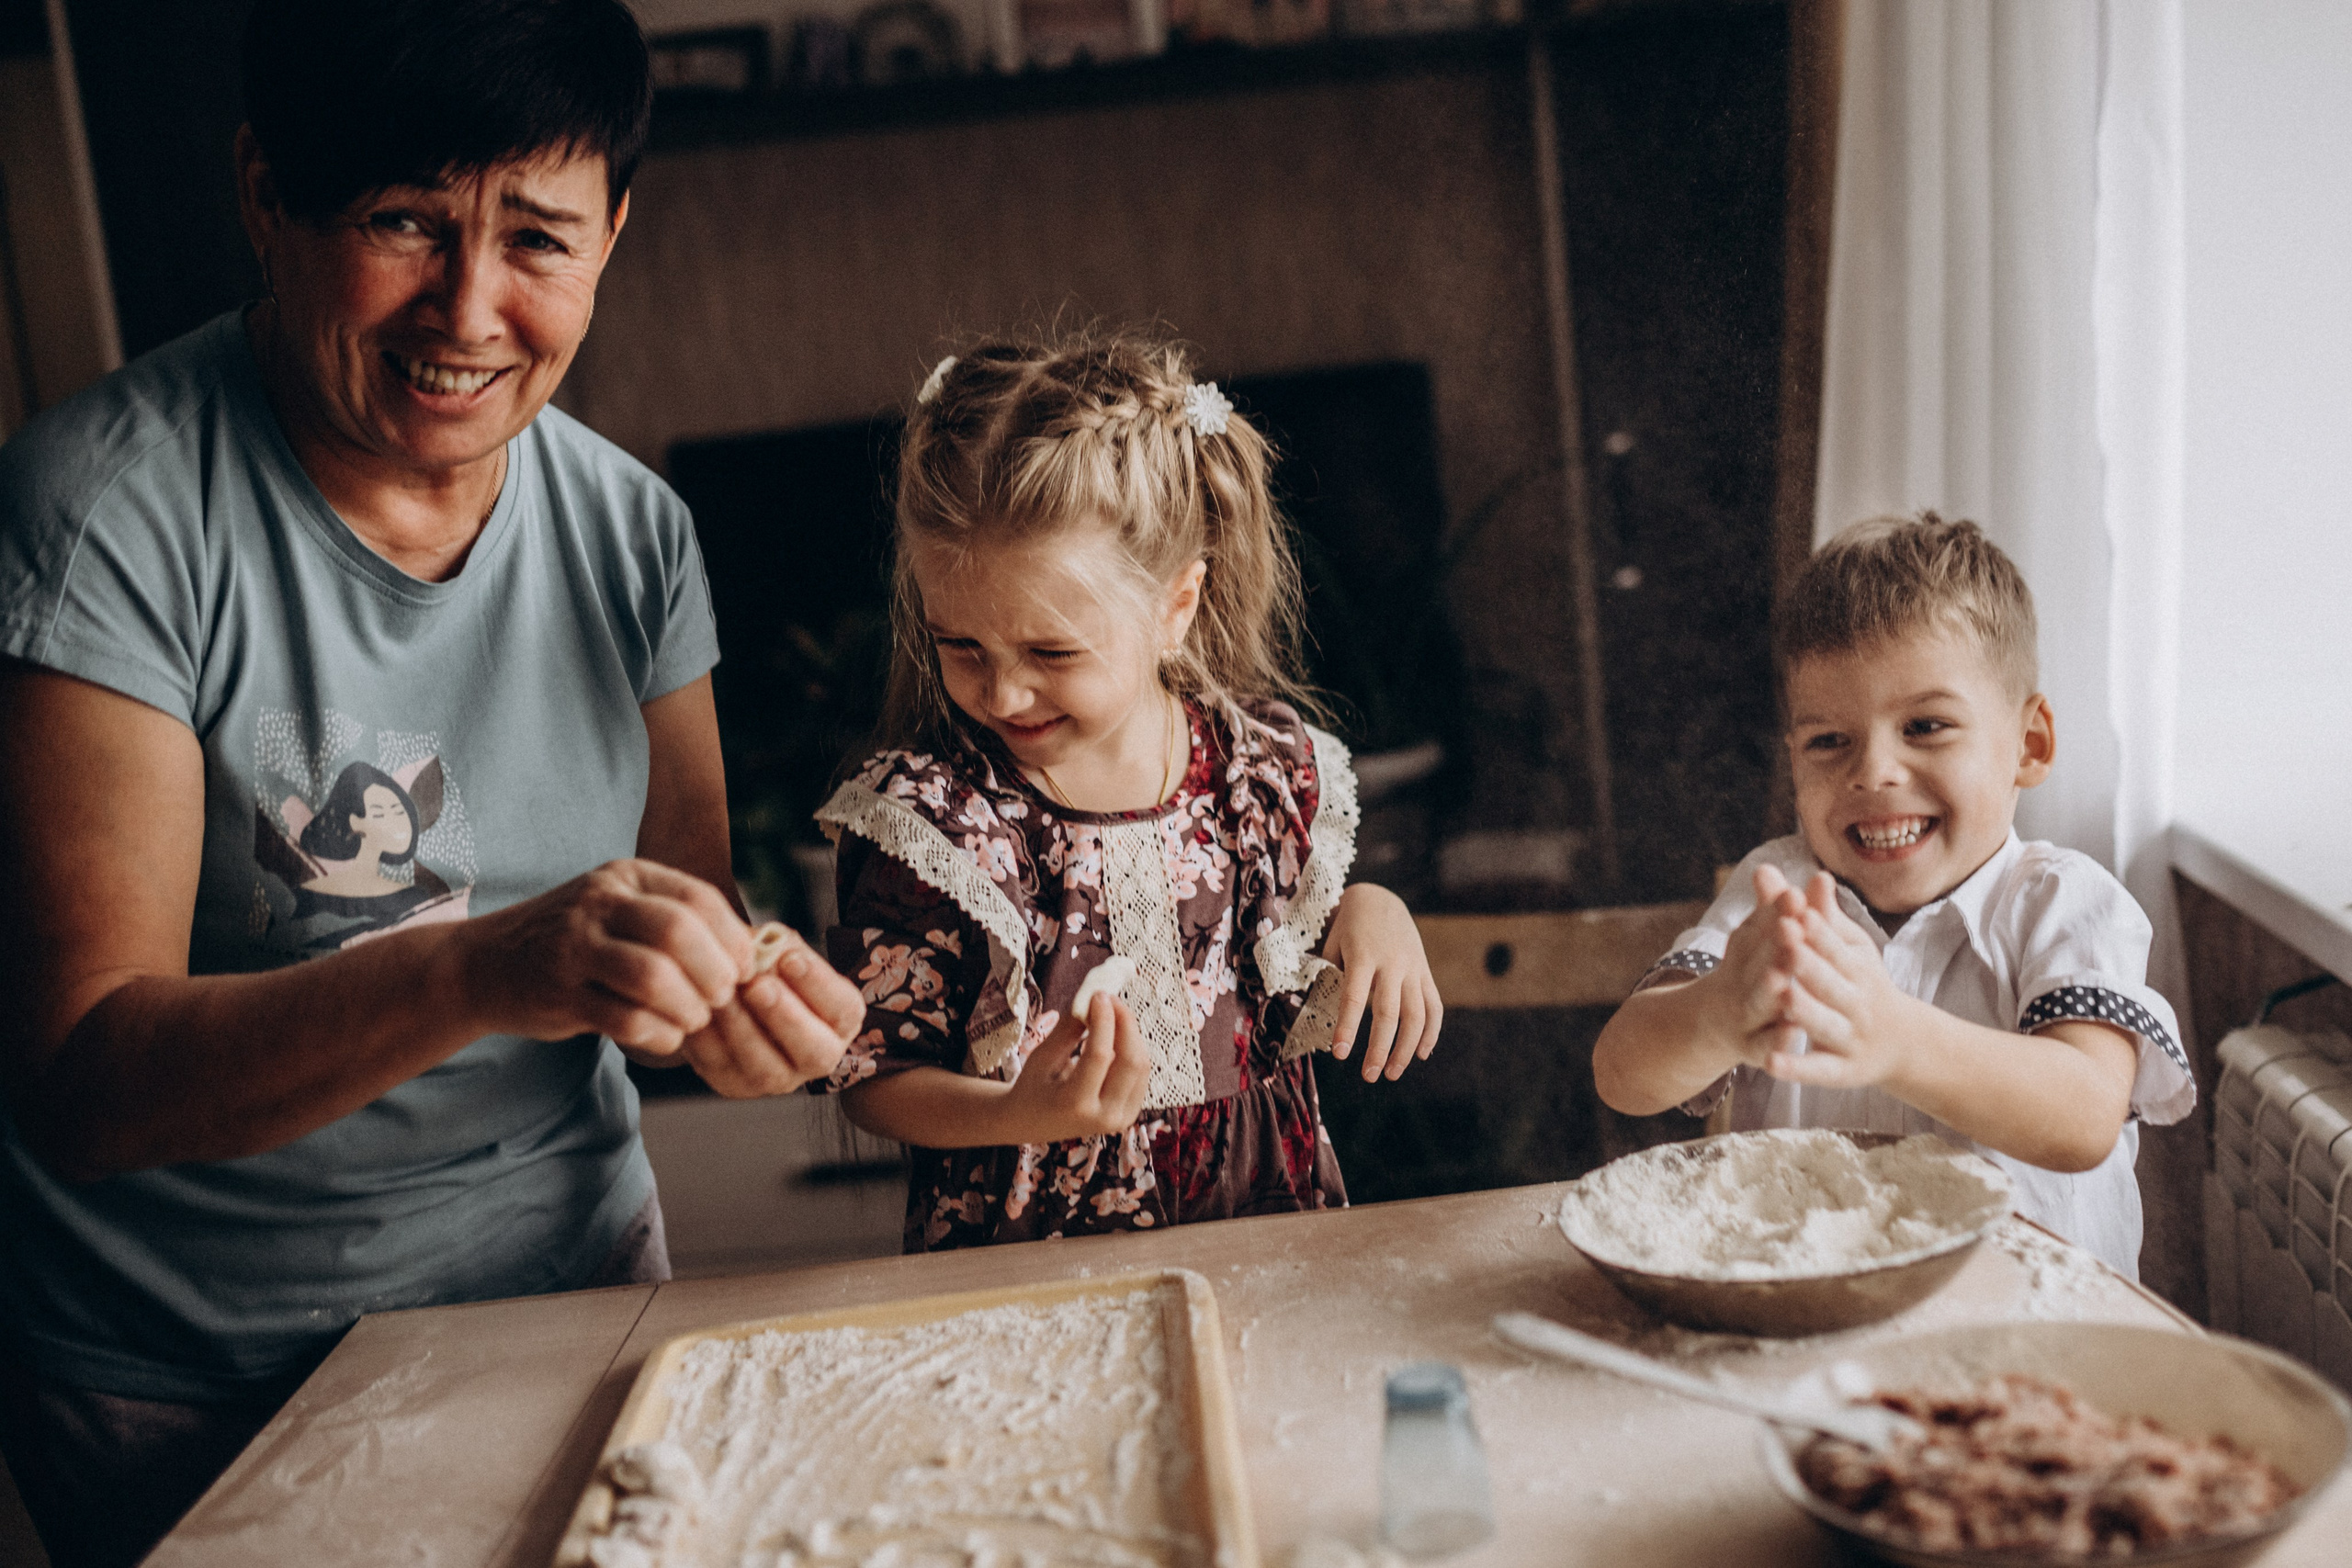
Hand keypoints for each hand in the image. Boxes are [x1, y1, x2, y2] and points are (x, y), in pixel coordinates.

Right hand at [457, 859, 751, 1052]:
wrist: (483, 964)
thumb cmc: (575, 940)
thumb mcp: (620, 908)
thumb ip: (675, 920)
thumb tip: (753, 952)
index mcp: (625, 876)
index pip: (697, 899)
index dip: (732, 938)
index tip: (744, 969)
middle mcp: (598, 903)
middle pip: (678, 933)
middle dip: (713, 973)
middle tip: (721, 998)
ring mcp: (573, 947)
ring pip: (654, 977)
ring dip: (688, 1007)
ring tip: (693, 1019)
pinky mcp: (559, 994)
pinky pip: (626, 1018)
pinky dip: (659, 1034)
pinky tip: (664, 1037)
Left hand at [664, 922, 865, 1097]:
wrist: (732, 995)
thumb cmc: (766, 968)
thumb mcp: (778, 949)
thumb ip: (778, 948)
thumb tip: (767, 949)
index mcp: (839, 1020)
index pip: (842, 1009)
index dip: (819, 985)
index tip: (791, 958)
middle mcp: (817, 1056)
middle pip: (816, 1052)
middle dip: (786, 1018)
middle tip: (759, 986)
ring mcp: (778, 1078)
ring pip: (766, 1069)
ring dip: (742, 1030)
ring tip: (723, 996)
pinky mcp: (736, 1085)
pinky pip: (722, 1069)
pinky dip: (709, 1041)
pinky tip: (699, 1012)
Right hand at [995, 994, 1150, 1141]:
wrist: (1031, 1124)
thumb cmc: (1032, 1088)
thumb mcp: (1043, 1057)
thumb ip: (1070, 1029)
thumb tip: (1093, 998)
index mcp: (1074, 1105)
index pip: (1100, 1055)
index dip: (1104, 1020)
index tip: (1099, 994)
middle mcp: (1103, 1117)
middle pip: (1131, 1061)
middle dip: (1125, 1022)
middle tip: (1110, 999)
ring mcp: (1121, 1119)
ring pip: (1141, 1065)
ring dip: (1130, 1033)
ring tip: (1110, 1014)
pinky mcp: (1130, 1114)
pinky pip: (1140, 1074)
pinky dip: (1132, 1048)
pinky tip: (1114, 1035)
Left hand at [1322, 884, 1443, 1080]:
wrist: (1380, 900)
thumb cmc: (1347, 929)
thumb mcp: (1334, 946)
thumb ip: (1334, 979)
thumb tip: (1329, 1019)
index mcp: (1363, 956)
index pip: (1354, 998)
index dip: (1348, 1028)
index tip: (1341, 1055)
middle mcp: (1391, 963)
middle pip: (1390, 1013)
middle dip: (1380, 1048)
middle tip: (1369, 1076)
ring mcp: (1413, 968)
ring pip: (1416, 1014)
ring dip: (1406, 1048)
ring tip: (1392, 1073)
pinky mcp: (1425, 973)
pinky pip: (1434, 1006)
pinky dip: (1430, 1032)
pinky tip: (1420, 1054)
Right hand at [1707, 862, 1813, 1066]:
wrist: (1713, 1025)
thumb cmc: (1748, 972)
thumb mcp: (1753, 938)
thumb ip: (1768, 908)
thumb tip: (1769, 866)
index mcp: (1745, 950)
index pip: (1762, 927)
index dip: (1777, 912)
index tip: (1795, 894)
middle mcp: (1741, 980)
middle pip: (1757, 961)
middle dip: (1772, 945)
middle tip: (1792, 928)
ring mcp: (1743, 1015)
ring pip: (1757, 1002)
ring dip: (1766, 990)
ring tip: (1781, 978)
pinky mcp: (1751, 1049)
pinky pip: (1763, 1046)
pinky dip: (1774, 1043)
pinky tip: (1791, 1035)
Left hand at [1760, 871, 1919, 1087]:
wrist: (1904, 1043)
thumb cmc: (1864, 983)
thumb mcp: (1852, 949)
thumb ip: (1825, 916)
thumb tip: (1815, 873)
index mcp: (1858, 969)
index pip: (1836, 948)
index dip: (1816, 931)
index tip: (1794, 910)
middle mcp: (1858, 1003)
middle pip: (1832, 983)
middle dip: (1809, 964)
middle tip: (1784, 944)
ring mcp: (1850, 1038)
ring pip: (1827, 1024)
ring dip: (1806, 1011)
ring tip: (1782, 996)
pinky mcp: (1842, 1071)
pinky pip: (1819, 1070)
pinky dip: (1797, 1068)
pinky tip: (1771, 1064)